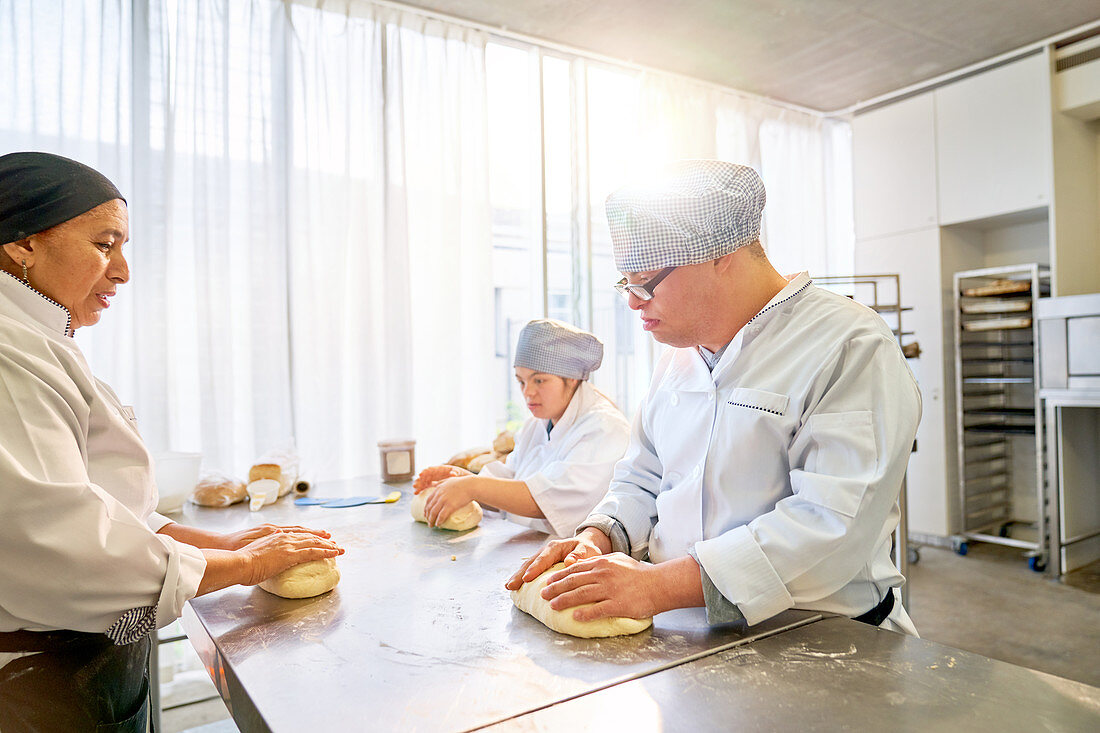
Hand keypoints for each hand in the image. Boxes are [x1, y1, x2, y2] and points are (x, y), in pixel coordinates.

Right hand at [217, 524, 331, 550]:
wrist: (237, 563)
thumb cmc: (240, 561)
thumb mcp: (254, 551)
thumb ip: (263, 550)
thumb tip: (268, 553)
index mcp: (274, 535)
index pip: (296, 533)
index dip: (309, 534)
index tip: (318, 536)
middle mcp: (283, 536)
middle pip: (308, 536)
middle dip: (322, 539)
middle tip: (333, 541)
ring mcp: (287, 545)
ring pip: (313, 543)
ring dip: (328, 546)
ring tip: (339, 549)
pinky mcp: (290, 555)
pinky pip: (312, 552)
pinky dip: (325, 552)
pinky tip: (333, 554)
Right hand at [413, 464, 470, 492]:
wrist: (465, 482)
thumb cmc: (462, 477)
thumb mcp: (460, 474)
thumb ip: (455, 473)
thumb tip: (452, 473)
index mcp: (442, 469)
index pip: (432, 469)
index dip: (426, 471)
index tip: (421, 474)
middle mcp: (437, 474)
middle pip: (426, 476)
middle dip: (421, 479)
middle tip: (415, 483)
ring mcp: (435, 479)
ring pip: (425, 481)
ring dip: (419, 485)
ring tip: (415, 488)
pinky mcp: (434, 485)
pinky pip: (426, 487)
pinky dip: (421, 489)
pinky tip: (417, 493)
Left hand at [422, 475, 477, 526]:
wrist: (471, 486)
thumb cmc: (462, 482)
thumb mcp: (449, 480)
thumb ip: (440, 482)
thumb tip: (432, 483)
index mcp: (438, 489)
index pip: (428, 500)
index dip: (426, 508)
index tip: (426, 513)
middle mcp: (439, 495)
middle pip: (429, 507)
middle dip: (427, 516)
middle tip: (428, 521)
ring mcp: (444, 500)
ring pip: (433, 512)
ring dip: (431, 520)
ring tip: (431, 525)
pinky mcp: (450, 506)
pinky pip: (441, 515)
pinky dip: (438, 521)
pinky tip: (438, 524)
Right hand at [504, 528, 610, 590]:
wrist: (586, 546)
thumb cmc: (587, 549)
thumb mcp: (587, 551)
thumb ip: (579, 556)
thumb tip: (568, 562)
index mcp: (556, 547)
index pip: (543, 558)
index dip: (535, 569)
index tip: (527, 578)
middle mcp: (546, 551)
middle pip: (530, 563)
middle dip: (520, 574)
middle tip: (510, 586)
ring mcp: (542, 558)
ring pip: (527, 567)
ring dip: (518, 577)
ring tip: (509, 587)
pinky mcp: (542, 565)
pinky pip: (530, 571)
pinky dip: (522, 579)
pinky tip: (517, 588)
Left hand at [541, 553, 664, 621]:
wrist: (659, 584)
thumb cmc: (639, 573)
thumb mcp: (617, 560)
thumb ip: (599, 562)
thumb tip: (582, 564)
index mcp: (602, 563)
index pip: (574, 569)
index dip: (558, 576)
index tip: (547, 582)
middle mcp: (603, 574)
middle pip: (573, 582)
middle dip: (555, 588)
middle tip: (543, 594)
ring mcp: (610, 590)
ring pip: (581, 595)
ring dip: (564, 600)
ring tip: (553, 605)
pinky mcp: (617, 604)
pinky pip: (597, 610)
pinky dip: (584, 613)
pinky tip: (575, 617)